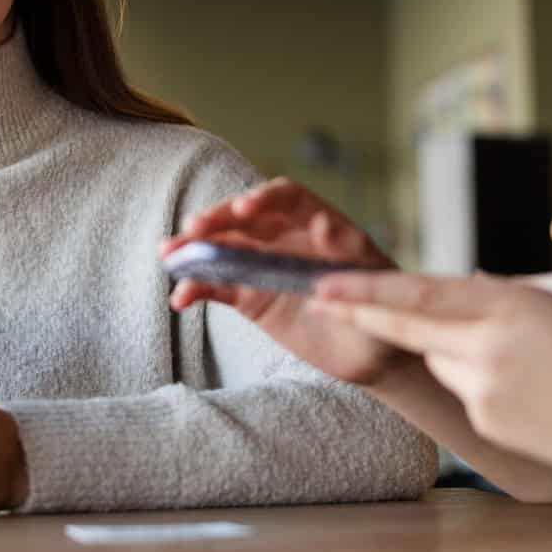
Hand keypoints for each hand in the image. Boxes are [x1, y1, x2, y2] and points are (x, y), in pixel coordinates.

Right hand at [161, 177, 416, 385]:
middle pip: (246, 218)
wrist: (374, 353)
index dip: (264, 198)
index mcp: (321, 225)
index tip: (245, 209)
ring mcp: (266, 265)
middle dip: (218, 219)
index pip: (288, 198)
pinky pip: (218, 286)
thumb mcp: (374, 286)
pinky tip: (180, 298)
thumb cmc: (382, 311)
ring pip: (224, 248)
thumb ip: (350, 257)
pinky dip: (197, 288)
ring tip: (169, 255)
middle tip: (194, 229)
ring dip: (195, 249)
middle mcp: (287, 238)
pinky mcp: (252, 295)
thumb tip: (326, 225)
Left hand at [311, 267, 551, 476]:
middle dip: (358, 312)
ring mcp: (485, 393)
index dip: (368, 289)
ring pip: (438, 357)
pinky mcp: (487, 426)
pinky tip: (530, 384)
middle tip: (320, 298)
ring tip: (521, 352)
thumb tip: (466, 280)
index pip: (421, 295)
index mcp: (510, 307)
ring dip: (449, 346)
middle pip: (405, 329)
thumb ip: (516, 282)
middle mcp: (487, 351)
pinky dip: (477, 377)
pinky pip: (463, 389)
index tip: (327, 282)